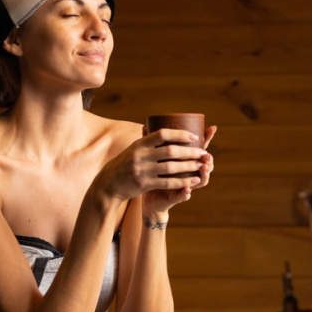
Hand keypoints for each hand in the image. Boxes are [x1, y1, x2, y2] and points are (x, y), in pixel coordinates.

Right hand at [95, 125, 215, 208]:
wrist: (108, 185)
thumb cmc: (123, 165)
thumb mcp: (132, 149)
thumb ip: (146, 141)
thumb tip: (156, 126)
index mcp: (139, 144)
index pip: (162, 134)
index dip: (180, 134)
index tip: (194, 136)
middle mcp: (140, 155)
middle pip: (170, 151)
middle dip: (189, 152)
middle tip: (203, 152)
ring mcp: (142, 170)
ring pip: (171, 167)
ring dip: (189, 166)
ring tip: (201, 165)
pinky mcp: (144, 184)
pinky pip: (167, 183)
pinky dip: (182, 182)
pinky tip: (193, 181)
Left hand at [140, 125, 216, 213]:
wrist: (148, 197)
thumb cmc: (153, 175)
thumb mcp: (154, 159)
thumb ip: (154, 145)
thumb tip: (145, 126)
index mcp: (185, 162)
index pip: (198, 149)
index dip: (206, 139)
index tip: (212, 128)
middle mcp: (188, 174)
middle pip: (204, 164)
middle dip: (208, 159)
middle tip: (207, 154)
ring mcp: (184, 186)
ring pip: (200, 181)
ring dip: (203, 175)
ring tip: (203, 168)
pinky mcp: (175, 198)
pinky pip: (182, 196)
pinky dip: (185, 193)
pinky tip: (187, 189)